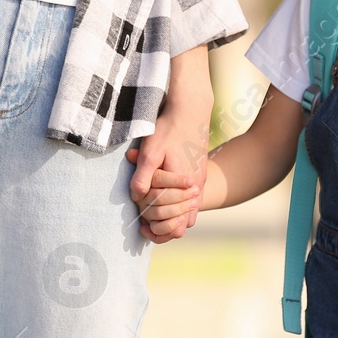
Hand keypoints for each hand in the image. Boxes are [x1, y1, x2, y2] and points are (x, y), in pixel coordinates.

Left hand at [127, 121, 204, 241]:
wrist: (191, 110)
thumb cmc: (169, 129)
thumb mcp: (151, 151)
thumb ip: (142, 176)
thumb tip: (136, 197)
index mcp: (185, 185)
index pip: (173, 221)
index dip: (156, 227)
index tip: (141, 224)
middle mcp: (196, 188)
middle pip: (183, 224)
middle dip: (164, 226)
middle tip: (144, 223)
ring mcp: (201, 183)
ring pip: (190, 216)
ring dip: (173, 219)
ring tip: (153, 216)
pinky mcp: (200, 177)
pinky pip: (194, 204)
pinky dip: (180, 209)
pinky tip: (164, 201)